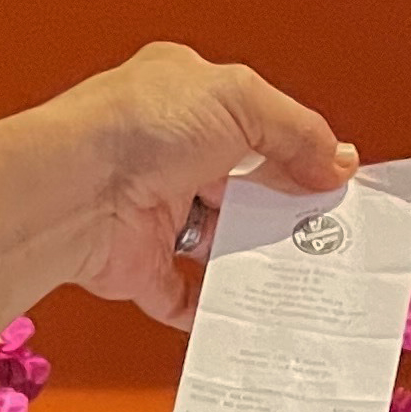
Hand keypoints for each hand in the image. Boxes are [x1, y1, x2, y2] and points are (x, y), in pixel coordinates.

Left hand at [37, 41, 359, 323]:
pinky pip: (176, 296)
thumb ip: (295, 132)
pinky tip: (240, 310)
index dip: (293, 155)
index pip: (254, 128)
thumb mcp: (241, 102)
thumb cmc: (139, 125)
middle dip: (278, 212)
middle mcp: (166, 155)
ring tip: (293, 275)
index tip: (330, 184)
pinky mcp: (134, 267)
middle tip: (321, 234)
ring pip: (213, 244)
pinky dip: (205, 309)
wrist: (73, 187)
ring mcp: (150, 212)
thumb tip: (337, 163)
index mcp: (188, 100)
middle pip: (238, 190)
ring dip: (248, 260)